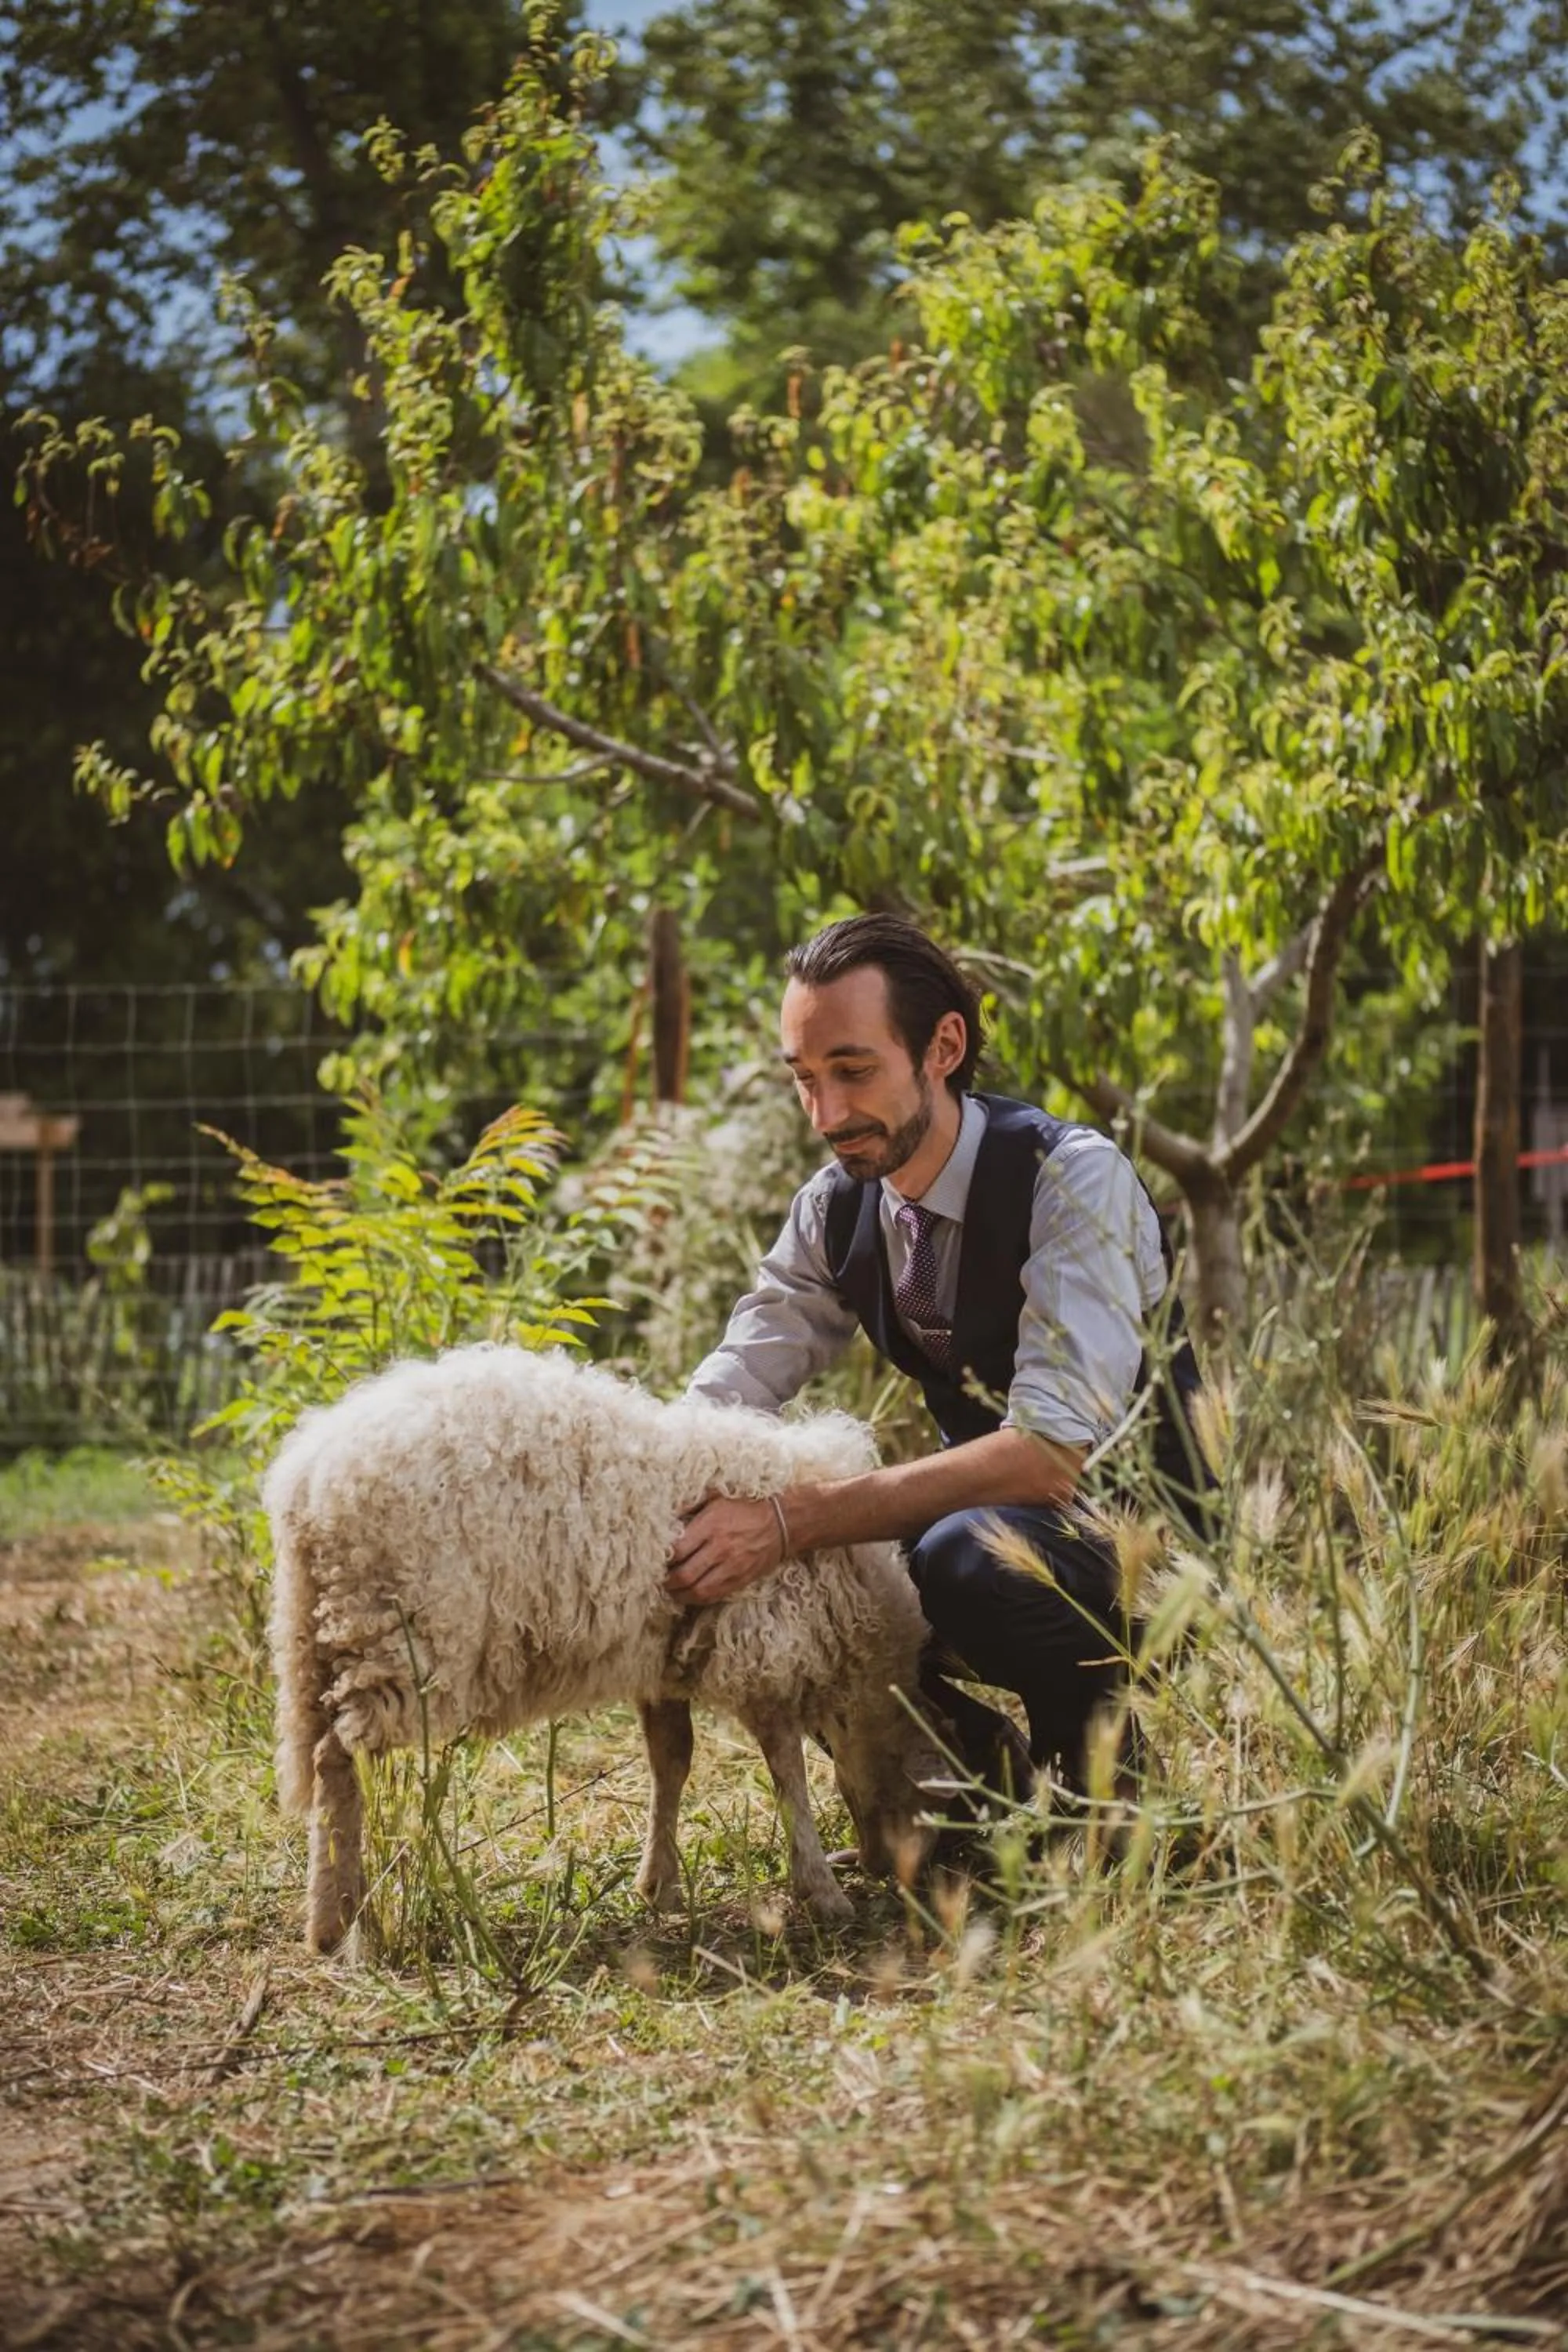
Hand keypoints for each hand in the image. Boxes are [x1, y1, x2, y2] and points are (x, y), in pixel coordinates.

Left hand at [666, 1493, 784, 1606]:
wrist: (782, 1523)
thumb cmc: (746, 1506)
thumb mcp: (717, 1496)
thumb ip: (690, 1503)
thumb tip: (666, 1512)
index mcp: (711, 1524)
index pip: (677, 1550)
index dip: (662, 1559)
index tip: (655, 1559)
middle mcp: (720, 1548)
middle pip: (683, 1575)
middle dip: (666, 1581)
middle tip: (658, 1578)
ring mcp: (731, 1567)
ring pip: (697, 1590)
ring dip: (678, 1594)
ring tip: (670, 1589)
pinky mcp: (740, 1580)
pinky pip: (713, 1596)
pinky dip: (696, 1598)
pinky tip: (688, 1594)